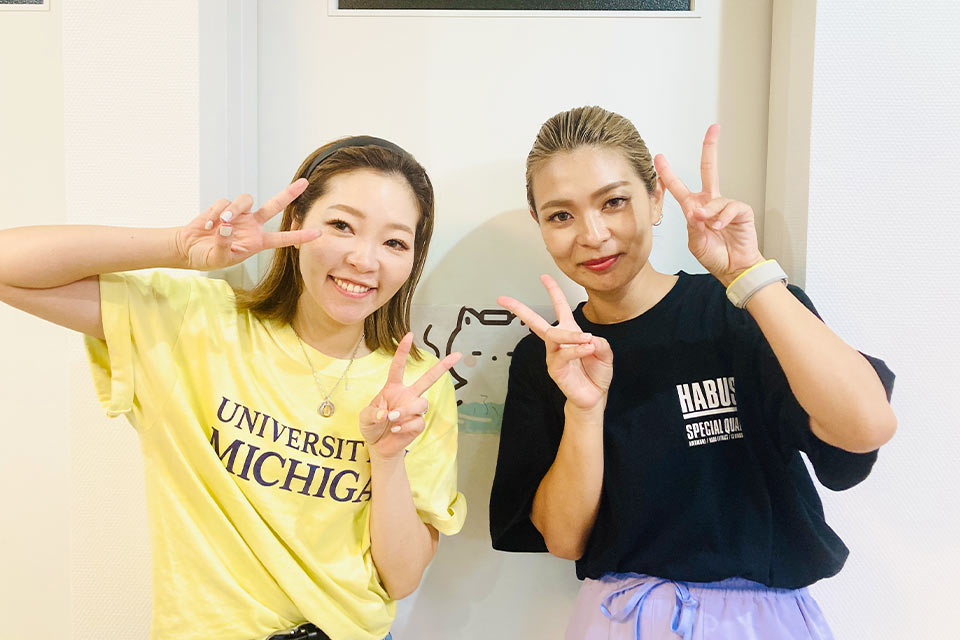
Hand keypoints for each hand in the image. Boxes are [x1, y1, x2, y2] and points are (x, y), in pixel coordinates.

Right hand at [175, 178, 320, 270]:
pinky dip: (215, 213)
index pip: (283, 238)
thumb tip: (228, 226)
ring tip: (221, 223)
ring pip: (246, 200)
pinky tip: (207, 226)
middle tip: (305, 182)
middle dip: (289, 193)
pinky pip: (224, 203)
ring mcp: (239, 215)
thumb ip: (225, 244)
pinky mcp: (224, 207)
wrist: (189, 248)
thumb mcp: (219, 258)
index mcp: (257, 242)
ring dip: (233, 209)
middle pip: (274, 206)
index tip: (319, 233)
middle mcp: (252, 226)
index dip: (300, 236)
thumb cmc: (207, 257)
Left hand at [360, 333, 461, 460]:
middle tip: (457, 355)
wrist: (379, 446)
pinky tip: (396, 430)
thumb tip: (385, 413)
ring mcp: (414, 409)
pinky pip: (418, 421)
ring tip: (392, 419)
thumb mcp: (364, 418)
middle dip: (443, 367)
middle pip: (428, 379)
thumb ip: (372, 414)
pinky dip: (405, 426)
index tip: (409, 335)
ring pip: (422, 403)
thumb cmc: (372, 427)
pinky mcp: (418, 424)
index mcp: (393, 388)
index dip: (403, 351)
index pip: (398, 367)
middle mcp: (407, 395)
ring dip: (406, 410)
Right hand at [498, 274, 612, 410]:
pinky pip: (564, 354)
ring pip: (554, 337)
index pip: (559, 307)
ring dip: (571, 335)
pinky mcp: (555, 369)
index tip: (544, 277)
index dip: (553, 291)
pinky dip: (577, 350)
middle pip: (535, 322)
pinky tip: (587, 349)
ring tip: (586, 339)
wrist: (594, 396)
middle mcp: (557, 342)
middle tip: (504, 300)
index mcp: (569, 333)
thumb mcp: (604, 352)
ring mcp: (554, 355)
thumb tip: (588, 338)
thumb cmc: (596, 373)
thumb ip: (600, 342)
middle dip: (520, 310)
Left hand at [654, 124, 764, 285]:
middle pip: (710, 170)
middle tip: (713, 128)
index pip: (678, 187)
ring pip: (715, 200)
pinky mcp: (741, 211)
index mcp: (694, 209)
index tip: (659, 158)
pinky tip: (721, 227)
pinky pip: (730, 208)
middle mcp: (710, 203)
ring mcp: (726, 206)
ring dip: (709, 214)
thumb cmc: (714, 255)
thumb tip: (697, 210)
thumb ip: (693, 225)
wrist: (734, 269)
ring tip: (710, 227)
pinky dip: (723, 218)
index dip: (668, 173)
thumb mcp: (695, 241)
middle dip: (710, 148)